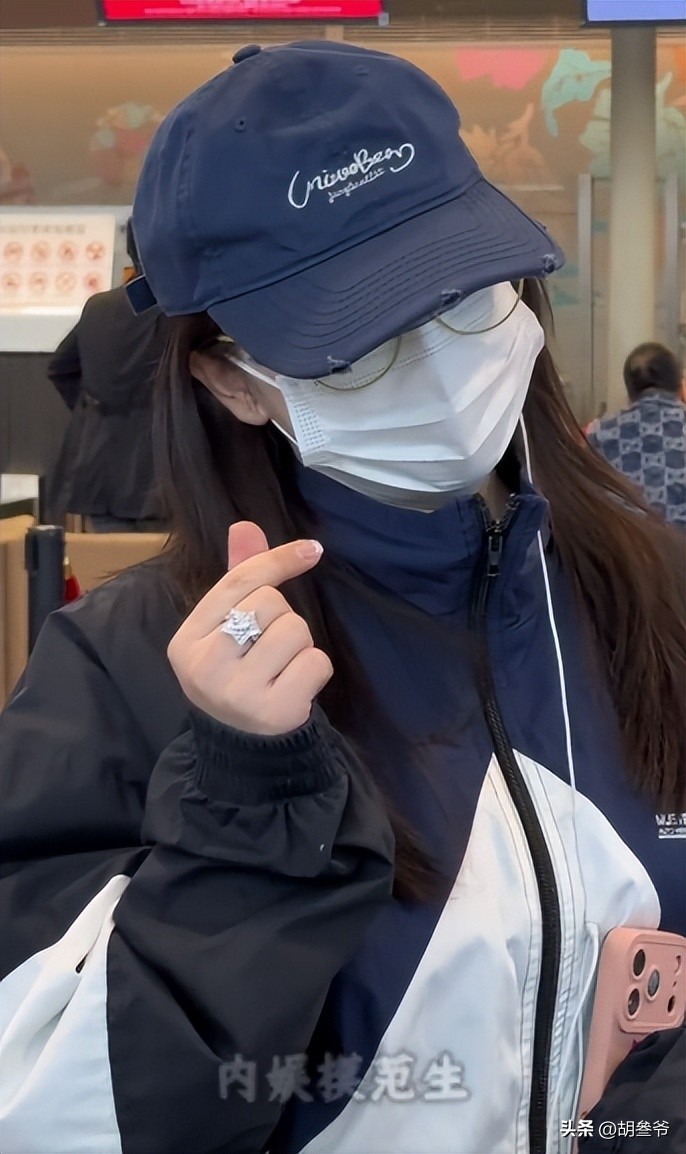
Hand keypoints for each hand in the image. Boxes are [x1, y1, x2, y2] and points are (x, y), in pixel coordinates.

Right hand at [167, 521, 332, 734]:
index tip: (312, 550)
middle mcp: (205, 666)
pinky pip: (316, 662)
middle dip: (282, 619)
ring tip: (281, 669)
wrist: (242, 746)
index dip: (277, 561)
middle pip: (269, 603)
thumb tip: (245, 525)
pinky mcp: (273, 711)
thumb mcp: (225, 629)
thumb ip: (237, 579)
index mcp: (186, 641)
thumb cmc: (236, 675)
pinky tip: (295, 687)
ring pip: (296, 630)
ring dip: (301, 645)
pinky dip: (315, 670)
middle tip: (268, 649)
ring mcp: (238, 692)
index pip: (238, 582)